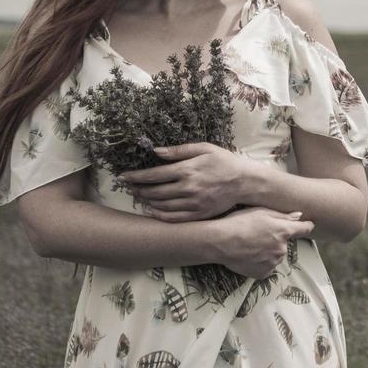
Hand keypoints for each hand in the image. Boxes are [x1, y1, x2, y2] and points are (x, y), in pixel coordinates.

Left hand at [120, 142, 257, 222]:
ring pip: (162, 206)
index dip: (136, 176)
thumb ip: (179, 150)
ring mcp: (193, 203)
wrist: (244, 182)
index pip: (154, 175)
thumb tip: (156, 151)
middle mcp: (188, 188)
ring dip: (147, 202)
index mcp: (187, 170)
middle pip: (155, 192)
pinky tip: (151, 211)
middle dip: (138, 189)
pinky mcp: (198, 214)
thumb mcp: (203, 148)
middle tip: (128, 187)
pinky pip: (174, 218)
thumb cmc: (223, 161)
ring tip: (139, 197)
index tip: (123, 177)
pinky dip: (159, 215)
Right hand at [205, 206, 313, 278]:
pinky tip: (248, 255)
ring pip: (275, 256)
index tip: (307, 225)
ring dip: (268, 252)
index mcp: (284, 231)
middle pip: (285, 244)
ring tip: (250, 245)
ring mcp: (273, 263)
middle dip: (276, 240)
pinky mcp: (263, 273)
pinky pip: (266, 267)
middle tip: (258, 235)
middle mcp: (282, 248)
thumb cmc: (238, 222)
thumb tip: (300, 216)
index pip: (304, 229)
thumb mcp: (261, 212)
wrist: (220, 242)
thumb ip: (283, 215)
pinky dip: (260, 263)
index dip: (306, 226)